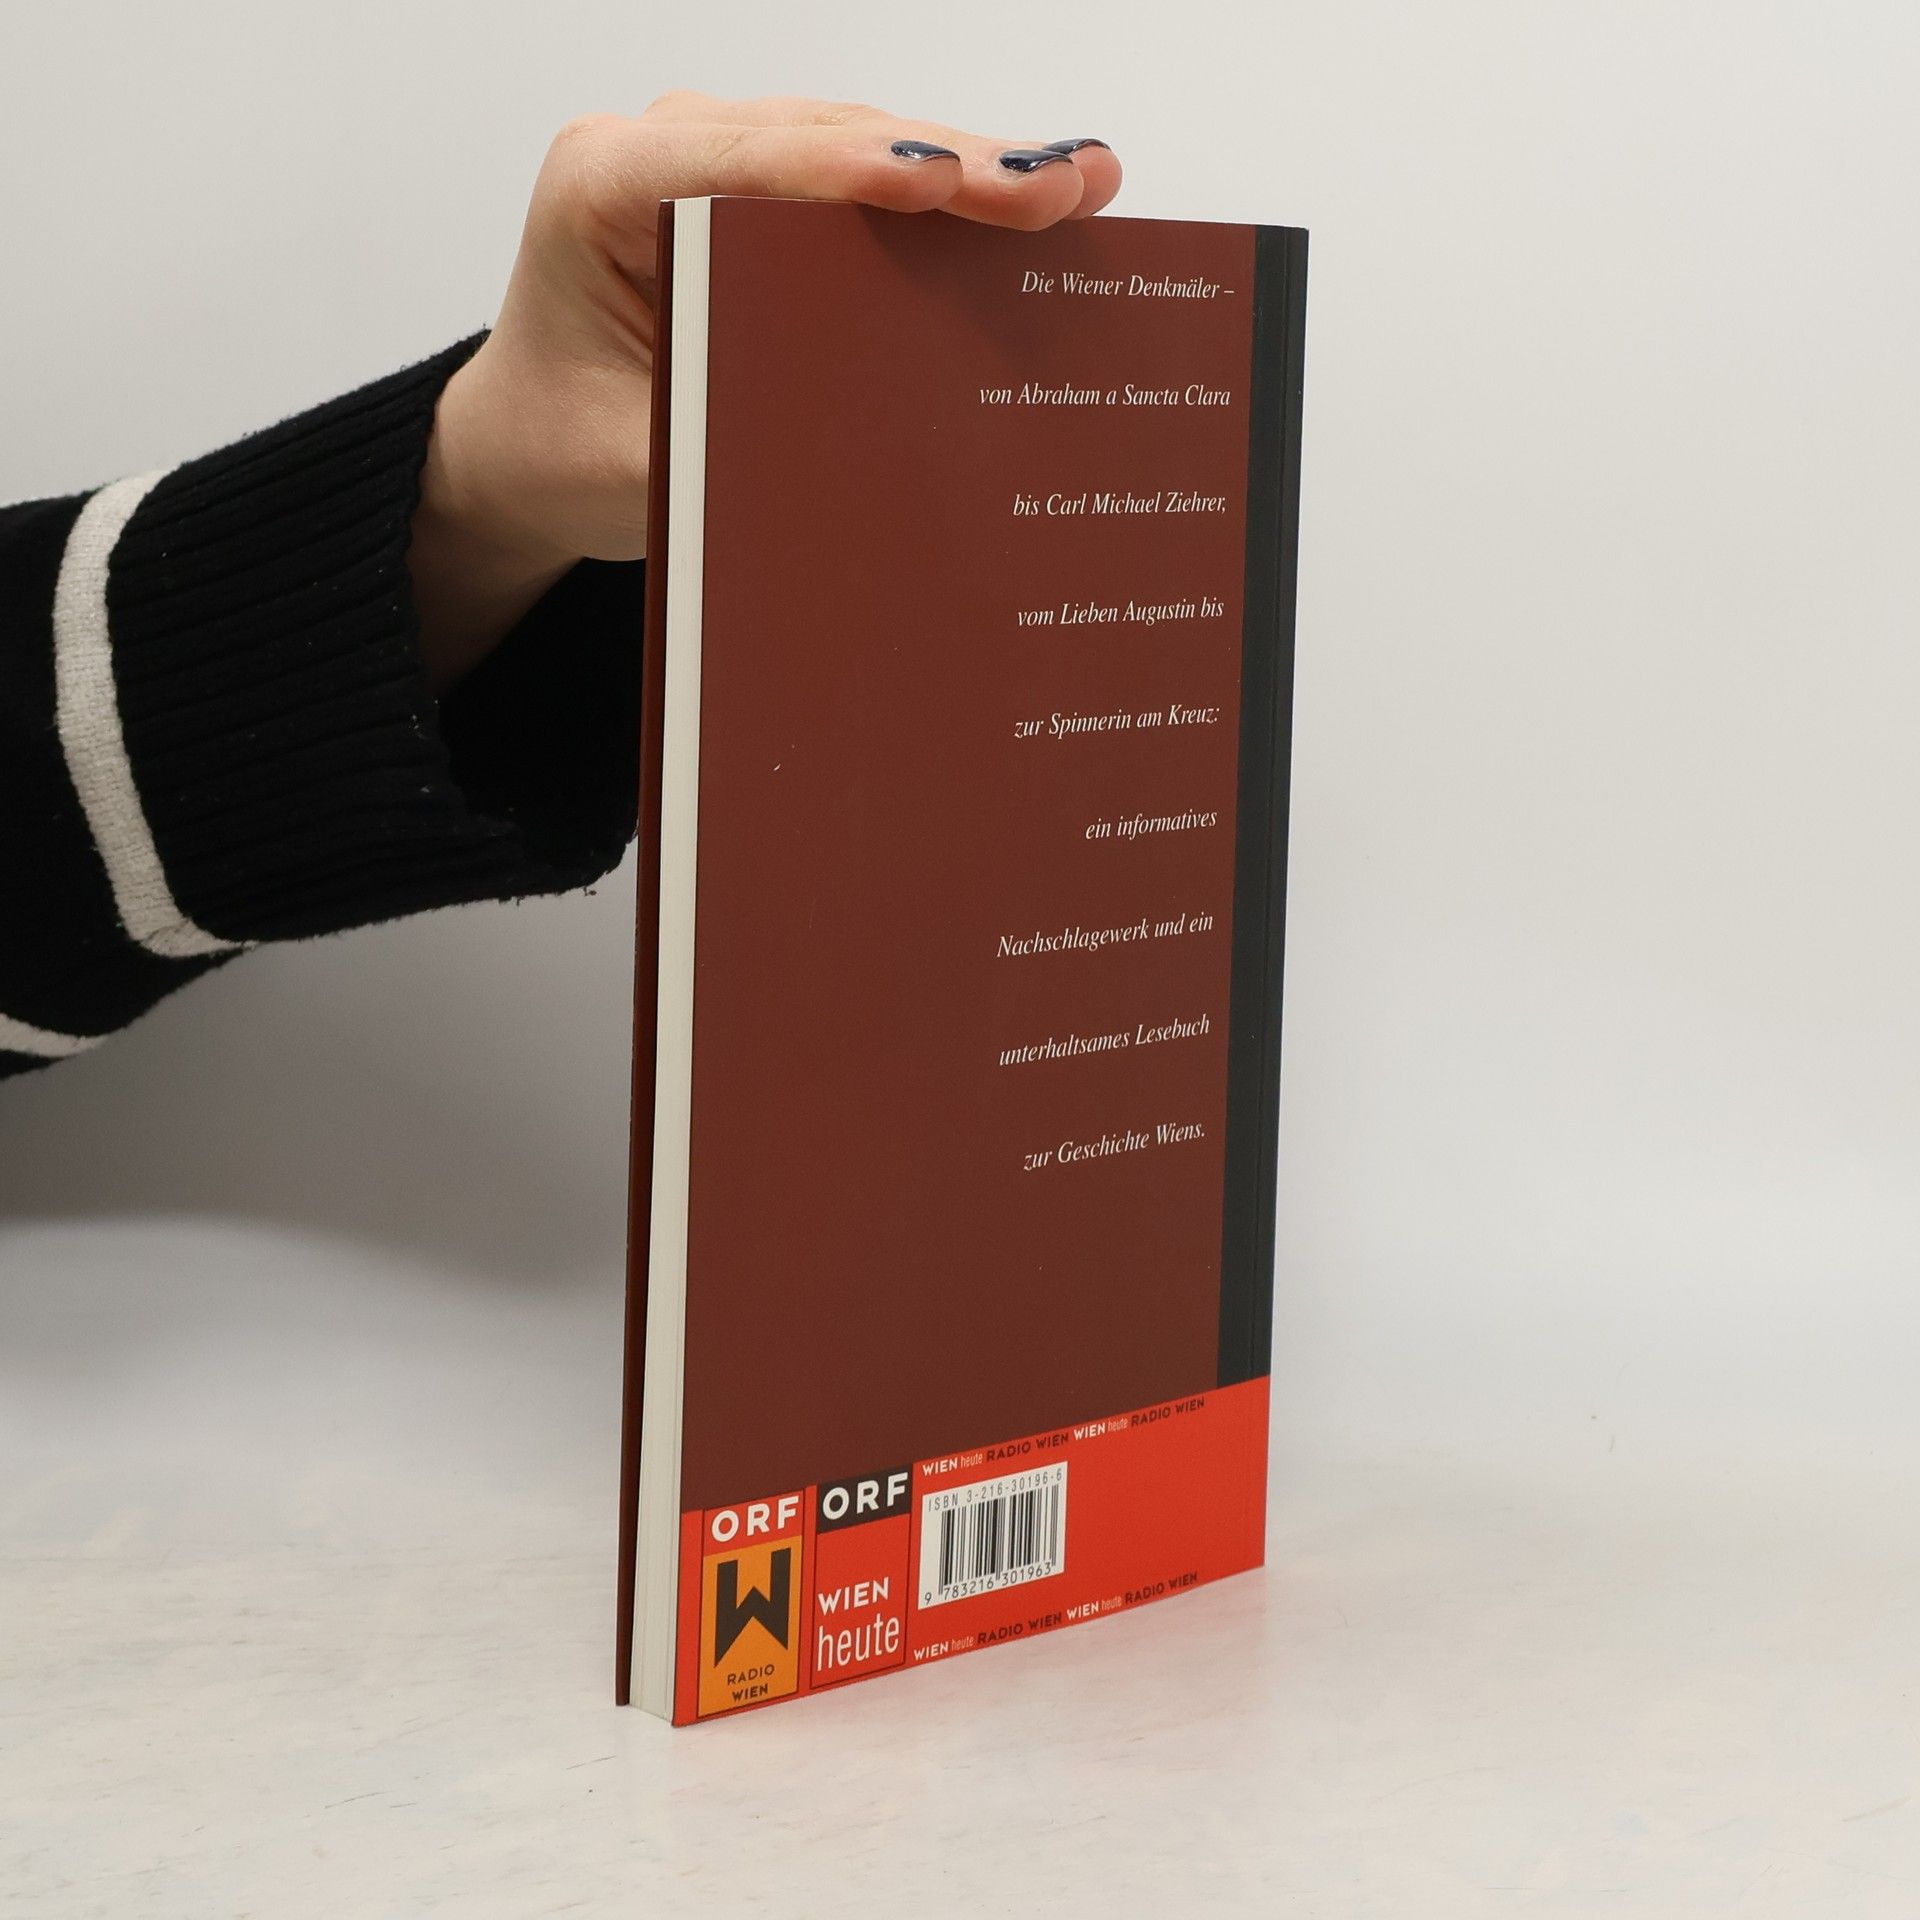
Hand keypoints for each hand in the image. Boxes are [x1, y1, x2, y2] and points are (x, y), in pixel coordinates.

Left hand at [409, 95, 1122, 688]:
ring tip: (1081, 185)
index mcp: (603, 188)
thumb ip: (731, 439)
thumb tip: (869, 438)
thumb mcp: (638, 467)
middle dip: (953, 164)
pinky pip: (862, 178)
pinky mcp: (760, 194)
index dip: (859, 172)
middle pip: (827, 139)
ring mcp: (715, 160)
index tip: (950, 185)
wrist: (524, 448)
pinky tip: (1033, 199)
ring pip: (860, 143)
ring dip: (970, 167)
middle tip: (1068, 187)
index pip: (751, 167)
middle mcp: (661, 150)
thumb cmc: (564, 451)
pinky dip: (947, 192)